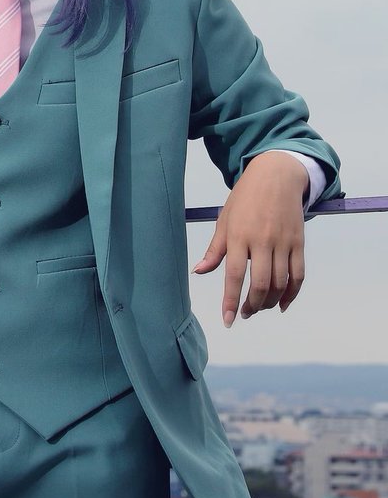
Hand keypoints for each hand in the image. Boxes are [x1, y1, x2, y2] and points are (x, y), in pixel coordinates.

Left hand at [193, 151, 309, 326]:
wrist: (276, 177)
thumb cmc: (244, 199)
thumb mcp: (224, 220)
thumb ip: (214, 250)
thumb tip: (198, 271)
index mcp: (238, 235)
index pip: (233, 275)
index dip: (230, 300)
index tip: (228, 319)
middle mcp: (262, 241)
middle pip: (260, 284)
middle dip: (252, 305)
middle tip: (245, 313)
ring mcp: (283, 242)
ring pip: (280, 283)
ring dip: (269, 302)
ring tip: (259, 308)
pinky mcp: (299, 243)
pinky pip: (298, 275)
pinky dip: (291, 293)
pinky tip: (282, 304)